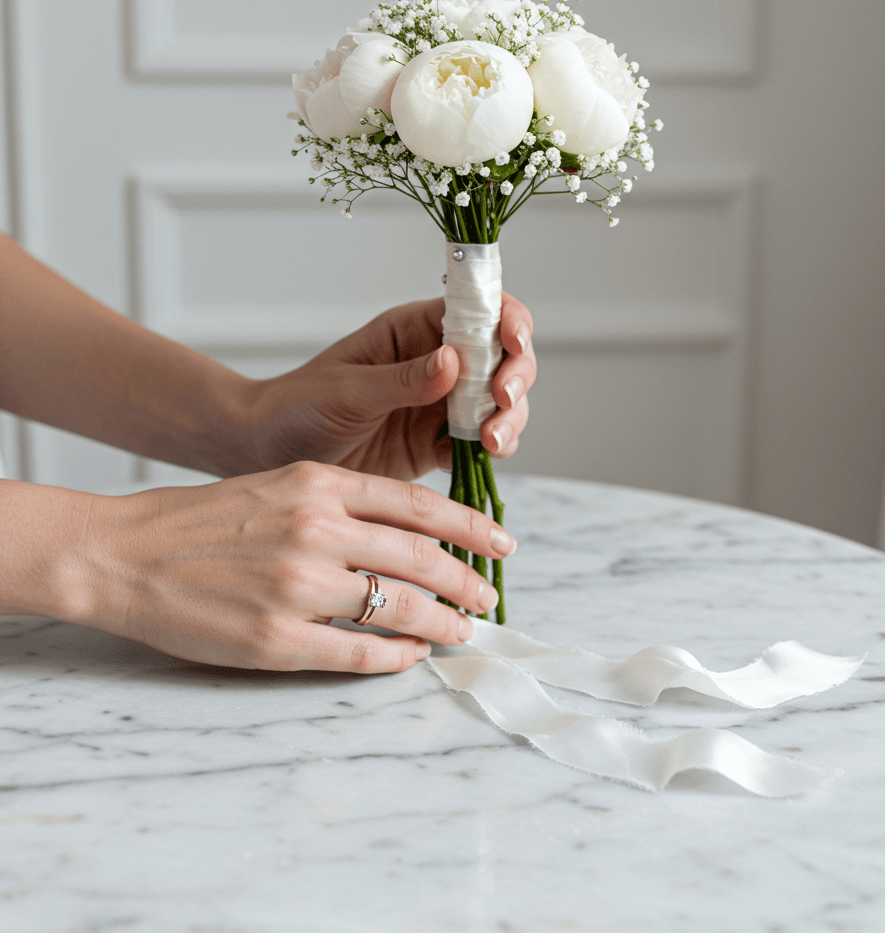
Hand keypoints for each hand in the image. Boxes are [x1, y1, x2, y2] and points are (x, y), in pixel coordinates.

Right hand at [79, 464, 516, 670]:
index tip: (500, 540)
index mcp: (318, 484)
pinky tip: (409, 657)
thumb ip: (340, 501)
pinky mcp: (276, 638)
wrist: (126, 553)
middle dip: (466, 581)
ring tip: (460, 632)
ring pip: (397, 607)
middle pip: (419, 557)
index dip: (469, 525)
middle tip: (490, 598)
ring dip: (439, 623)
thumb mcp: (277, 484)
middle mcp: (316, 529)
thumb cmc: (202, 519)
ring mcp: (297, 586)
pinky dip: (393, 657)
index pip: (416, 504)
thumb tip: (407, 530)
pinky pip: (356, 652)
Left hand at [244, 294, 535, 480]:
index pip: (476, 309)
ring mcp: (440, 404)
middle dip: (516, 375)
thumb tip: (455, 360)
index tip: (514, 340)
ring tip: (492, 440)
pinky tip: (488, 456)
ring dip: (510, 417)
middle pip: (502, 356)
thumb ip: (402, 379)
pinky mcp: (437, 445)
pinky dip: (496, 449)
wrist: (268, 452)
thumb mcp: (347, 390)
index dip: (506, 318)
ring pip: (501, 402)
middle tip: (502, 400)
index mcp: (413, 329)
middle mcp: (436, 361)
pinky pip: (483, 443)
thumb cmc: (297, 406)